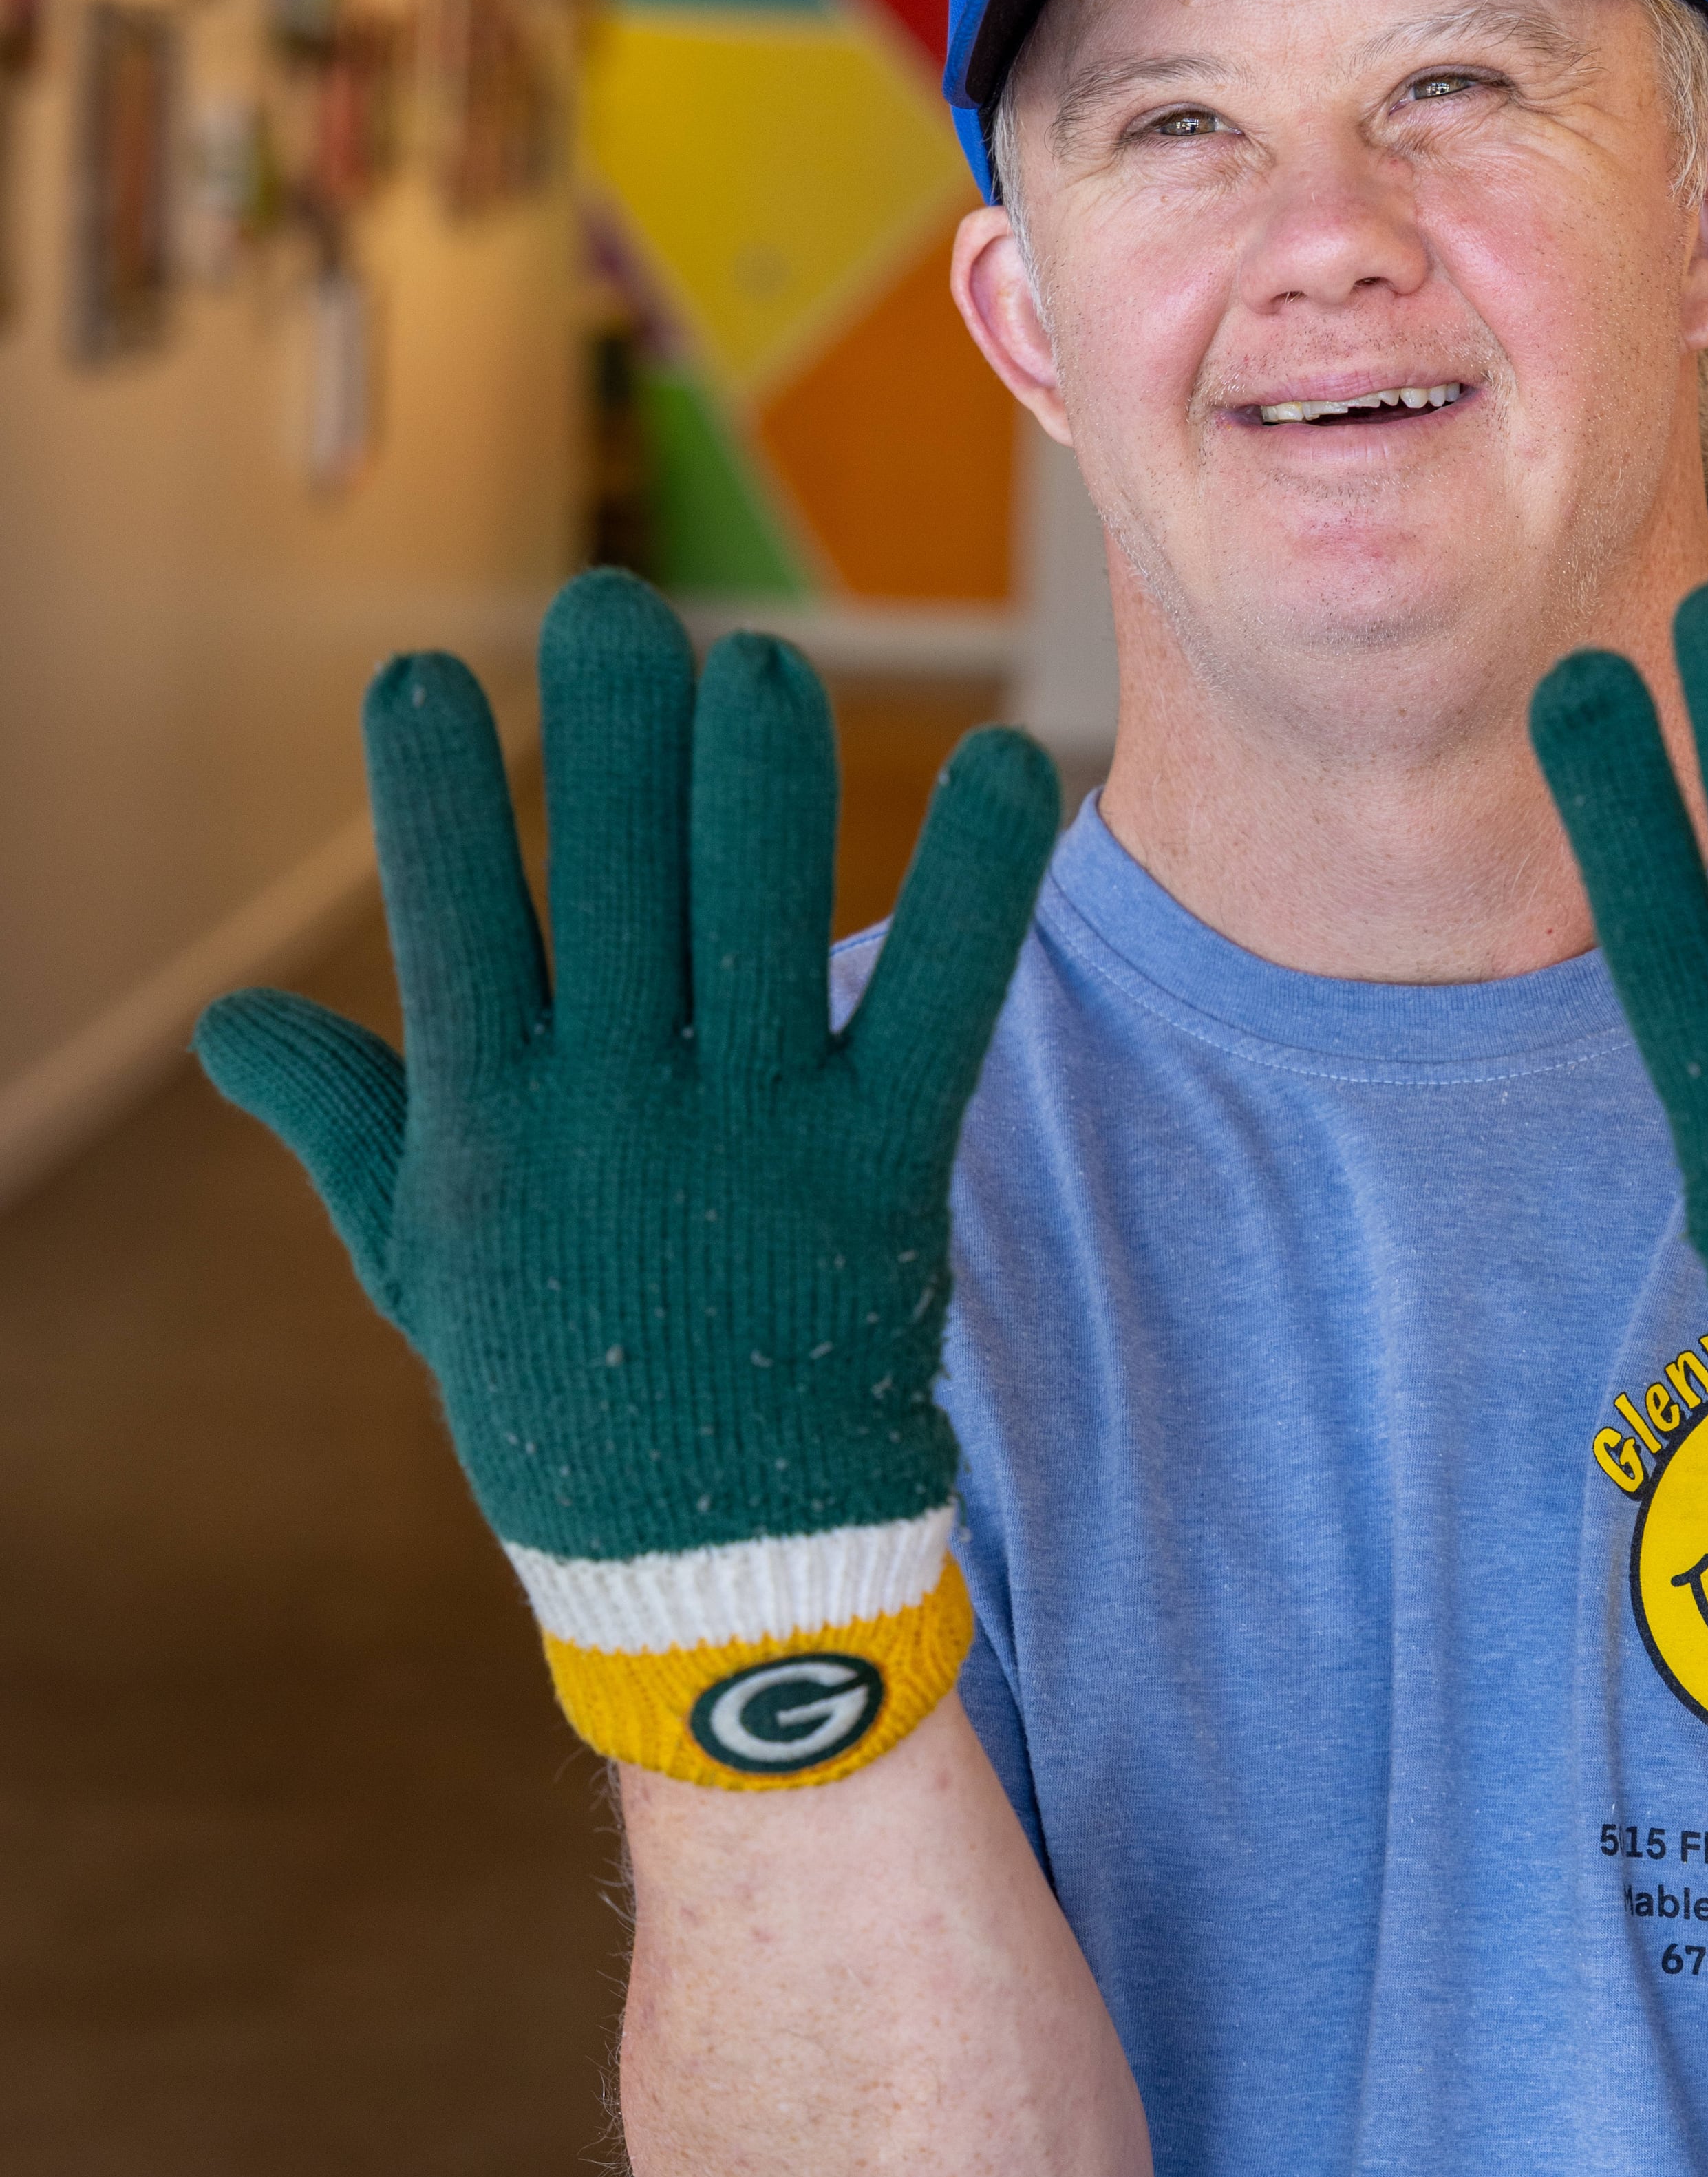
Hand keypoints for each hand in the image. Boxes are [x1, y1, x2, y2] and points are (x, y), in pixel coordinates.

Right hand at [196, 570, 1057, 1784]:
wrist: (715, 1566)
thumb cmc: (560, 1389)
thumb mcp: (428, 1262)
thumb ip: (344, 1124)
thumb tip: (229, 1025)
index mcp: (496, 1126)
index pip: (450, 931)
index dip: (430, 806)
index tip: (419, 676)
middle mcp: (618, 1116)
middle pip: (611, 892)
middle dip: (612, 743)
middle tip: (620, 610)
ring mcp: (754, 1141)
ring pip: (759, 923)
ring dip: (762, 786)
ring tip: (764, 666)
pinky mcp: (881, 1170)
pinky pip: (939, 1001)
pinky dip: (979, 886)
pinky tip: (1009, 766)